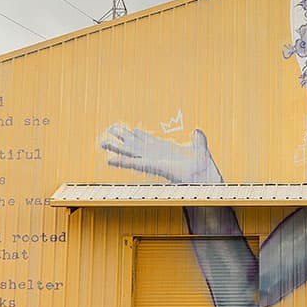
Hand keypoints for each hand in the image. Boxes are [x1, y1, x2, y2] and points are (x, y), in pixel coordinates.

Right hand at [100, 126, 221, 183]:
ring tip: (102, 143)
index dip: (137, 134)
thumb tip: (197, 131)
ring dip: (116, 148)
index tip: (128, 128)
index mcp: (165, 149)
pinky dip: (121, 162)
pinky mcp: (152, 166)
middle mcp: (156, 155)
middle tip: (109, 130)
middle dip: (122, 138)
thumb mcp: (200, 149)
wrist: (204, 178)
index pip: (148, 140)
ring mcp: (152, 160)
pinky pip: (134, 163)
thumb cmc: (202, 169)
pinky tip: (109, 160)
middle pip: (135, 144)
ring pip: (130, 152)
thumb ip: (198, 140)